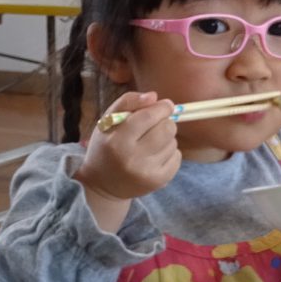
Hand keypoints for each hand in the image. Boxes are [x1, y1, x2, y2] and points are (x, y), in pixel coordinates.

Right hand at [77, 91, 180, 231]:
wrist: (102, 185)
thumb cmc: (105, 147)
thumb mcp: (107, 122)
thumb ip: (127, 102)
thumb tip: (154, 96)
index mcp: (117, 140)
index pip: (148, 117)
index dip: (162, 108)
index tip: (165, 105)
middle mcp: (132, 158)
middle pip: (167, 129)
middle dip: (165, 122)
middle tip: (156, 125)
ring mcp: (147, 172)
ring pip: (173, 142)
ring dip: (166, 138)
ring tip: (151, 143)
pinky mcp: (159, 181)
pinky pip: (177, 157)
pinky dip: (170, 153)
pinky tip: (156, 156)